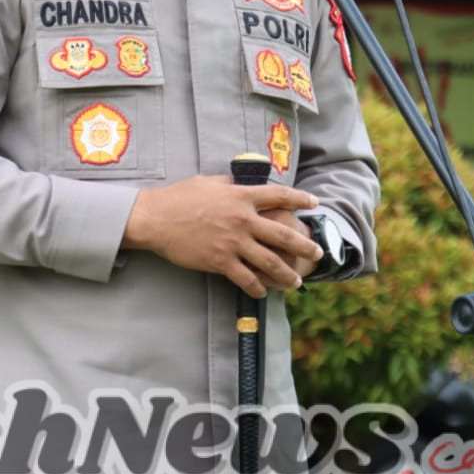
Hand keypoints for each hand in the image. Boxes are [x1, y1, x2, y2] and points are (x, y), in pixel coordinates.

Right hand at [121, 175, 322, 296]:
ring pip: (270, 262)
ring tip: (296, 281)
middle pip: (283, 235)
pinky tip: (263, 292)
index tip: (314, 203)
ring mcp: (233, 242)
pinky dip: (257, 287)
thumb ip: (230, 184)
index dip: (301, 199)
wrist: (155, 218)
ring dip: (286, 274)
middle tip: (317, 254)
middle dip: (304, 246)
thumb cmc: (178, 197)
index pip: (280, 196)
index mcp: (241, 196)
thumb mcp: (208, 182)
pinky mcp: (220, 261)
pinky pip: (245, 278)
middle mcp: (242, 219)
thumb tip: (243, 183)